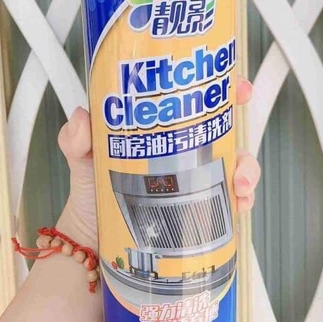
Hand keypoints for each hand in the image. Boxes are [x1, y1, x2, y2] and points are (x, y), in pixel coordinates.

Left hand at [57, 77, 260, 250]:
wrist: (93, 234)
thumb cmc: (91, 188)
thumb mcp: (82, 156)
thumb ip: (76, 136)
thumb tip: (83, 117)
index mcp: (163, 126)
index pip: (197, 97)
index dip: (223, 87)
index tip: (236, 89)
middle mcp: (183, 146)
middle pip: (225, 127)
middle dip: (243, 131)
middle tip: (238, 147)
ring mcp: (195, 175)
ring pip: (235, 162)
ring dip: (247, 170)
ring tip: (238, 185)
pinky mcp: (200, 204)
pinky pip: (230, 198)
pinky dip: (242, 200)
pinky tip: (238, 205)